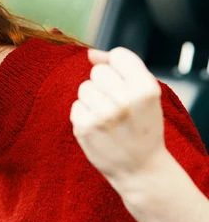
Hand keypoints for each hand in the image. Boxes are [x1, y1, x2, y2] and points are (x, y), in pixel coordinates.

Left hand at [70, 47, 167, 188]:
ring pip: (84, 87)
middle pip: (98, 71)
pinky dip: (84, 114)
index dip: (118, 68)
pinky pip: (76, 105)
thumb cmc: (143, 127)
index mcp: (145, 89)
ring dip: (93, 99)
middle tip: (116, 105)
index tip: (125, 85)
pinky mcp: (84, 127)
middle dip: (104, 85)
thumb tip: (90, 53)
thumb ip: (123, 68)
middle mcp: (124, 100)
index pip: (118, 56)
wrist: (140, 168)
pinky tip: (98, 127)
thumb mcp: (146, 95)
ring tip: (107, 116)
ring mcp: (102, 115)